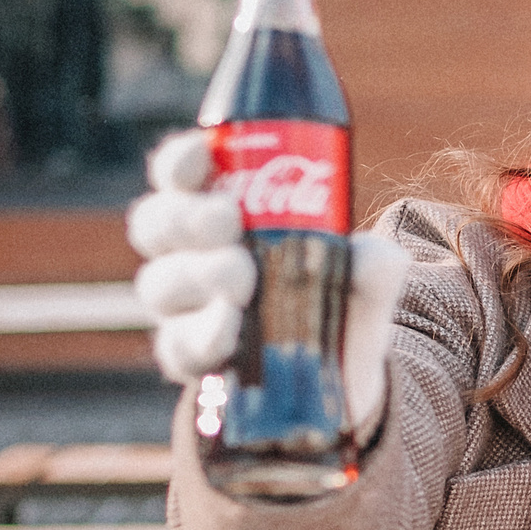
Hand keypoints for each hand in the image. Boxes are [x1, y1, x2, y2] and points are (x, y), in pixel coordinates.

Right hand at [127, 129, 407, 436]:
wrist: (341, 375)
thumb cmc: (337, 301)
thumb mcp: (365, 277)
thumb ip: (373, 263)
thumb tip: (373, 254)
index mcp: (216, 215)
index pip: (179, 177)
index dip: (181, 161)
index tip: (204, 154)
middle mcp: (188, 257)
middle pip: (156, 225)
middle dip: (188, 216)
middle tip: (227, 220)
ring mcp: (183, 310)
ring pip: (159, 284)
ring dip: (196, 273)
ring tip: (240, 276)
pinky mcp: (190, 360)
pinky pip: (176, 347)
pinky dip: (201, 333)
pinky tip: (228, 327)